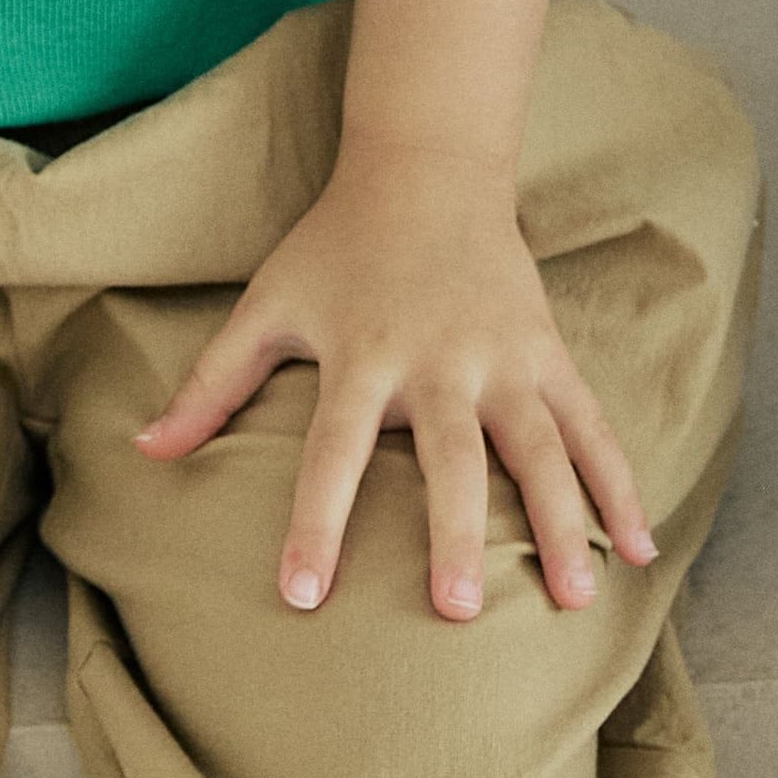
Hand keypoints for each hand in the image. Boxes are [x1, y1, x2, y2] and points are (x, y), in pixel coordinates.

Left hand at [132, 133, 657, 617]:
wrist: (429, 166)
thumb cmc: (337, 246)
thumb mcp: (266, 304)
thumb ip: (209, 384)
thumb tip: (141, 453)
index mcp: (364, 355)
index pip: (334, 451)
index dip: (315, 523)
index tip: (303, 595)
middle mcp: (441, 360)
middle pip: (453, 457)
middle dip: (458, 533)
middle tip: (460, 611)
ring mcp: (506, 357)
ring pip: (541, 448)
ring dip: (560, 523)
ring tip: (573, 599)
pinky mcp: (548, 353)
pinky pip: (591, 427)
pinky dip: (619, 486)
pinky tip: (635, 550)